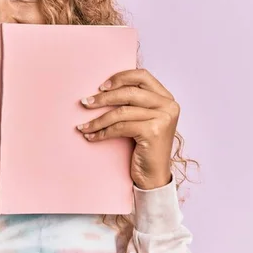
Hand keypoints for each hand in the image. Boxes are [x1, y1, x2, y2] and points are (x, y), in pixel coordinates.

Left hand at [77, 69, 177, 189]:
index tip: (101, 87)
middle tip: (85, 103)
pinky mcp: (154, 132)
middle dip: (103, 98)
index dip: (120, 77)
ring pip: (121, 111)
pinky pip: (120, 127)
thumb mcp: (142, 119)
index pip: (143, 76)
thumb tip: (103, 88)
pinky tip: (91, 136)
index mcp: (166, 97)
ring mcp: (163, 118)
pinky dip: (102, 132)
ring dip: (97, 119)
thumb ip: (134, 102)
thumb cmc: (144, 146)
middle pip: (129, 93)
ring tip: (83, 125)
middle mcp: (168, 105)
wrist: (153, 176)